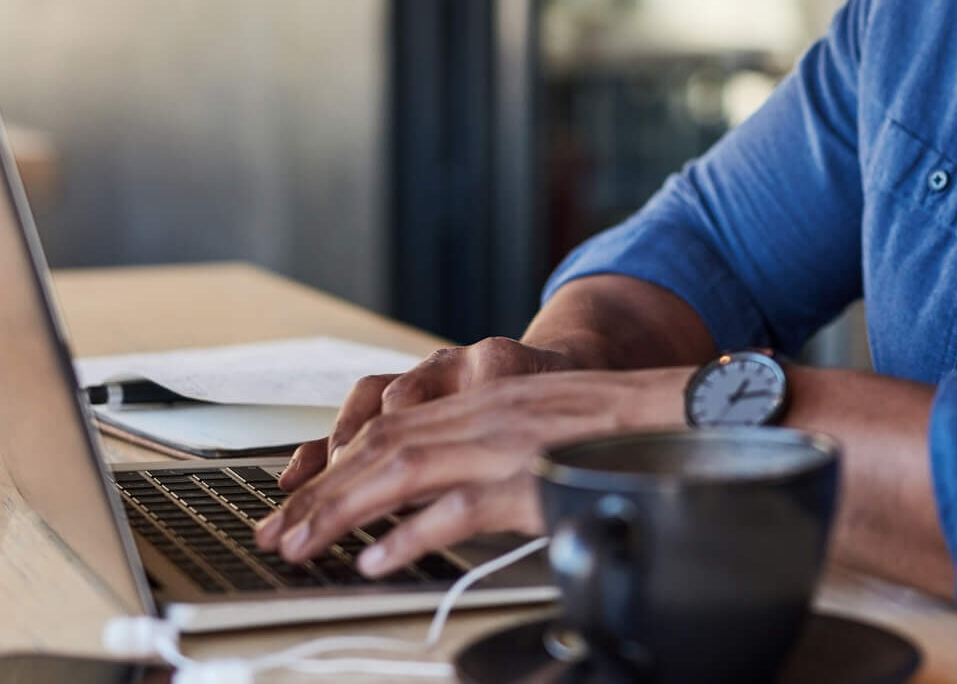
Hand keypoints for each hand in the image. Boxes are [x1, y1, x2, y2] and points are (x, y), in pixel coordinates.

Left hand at [253, 367, 690, 575]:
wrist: (683, 409)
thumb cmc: (614, 425)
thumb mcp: (538, 426)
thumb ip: (487, 450)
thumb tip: (430, 501)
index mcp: (483, 397)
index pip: (387, 426)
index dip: (331, 464)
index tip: (290, 502)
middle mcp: (485, 411)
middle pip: (380, 446)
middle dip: (318, 492)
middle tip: (273, 534)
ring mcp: (507, 441)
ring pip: (403, 469)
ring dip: (343, 511)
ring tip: (303, 547)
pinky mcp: (534, 475)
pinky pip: (462, 505)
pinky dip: (413, 533)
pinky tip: (379, 558)